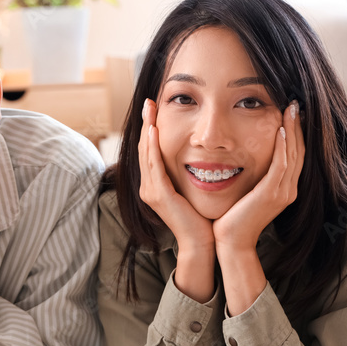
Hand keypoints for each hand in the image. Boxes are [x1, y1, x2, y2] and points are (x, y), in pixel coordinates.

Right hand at [138, 99, 215, 301]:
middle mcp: (148, 187)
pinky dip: (153, 146)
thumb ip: (189, 172)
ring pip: (145, 153)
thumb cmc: (203, 218)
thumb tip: (200, 152)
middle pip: (143, 148)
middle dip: (146, 123)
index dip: (150, 129)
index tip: (154, 109)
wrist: (202, 243)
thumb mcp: (193, 189)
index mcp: (155, 185)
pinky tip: (155, 130)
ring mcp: (150, 191)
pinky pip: (153, 165)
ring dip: (148, 129)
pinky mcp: (158, 195)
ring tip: (150, 109)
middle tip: (148, 102)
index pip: (149, 151)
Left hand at [213, 101, 303, 250]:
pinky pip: (281, 165)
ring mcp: (282, 192)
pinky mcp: (271, 194)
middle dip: (298, 126)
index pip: (295, 154)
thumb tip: (246, 156)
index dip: (296, 133)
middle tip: (296, 104)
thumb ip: (254, 176)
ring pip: (293, 154)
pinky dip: (283, 146)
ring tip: (291, 109)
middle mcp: (288, 190)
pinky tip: (280, 130)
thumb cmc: (234, 217)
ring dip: (292, 130)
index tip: (291, 113)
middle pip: (299, 151)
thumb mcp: (249, 192)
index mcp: (284, 189)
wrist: (231, 242)